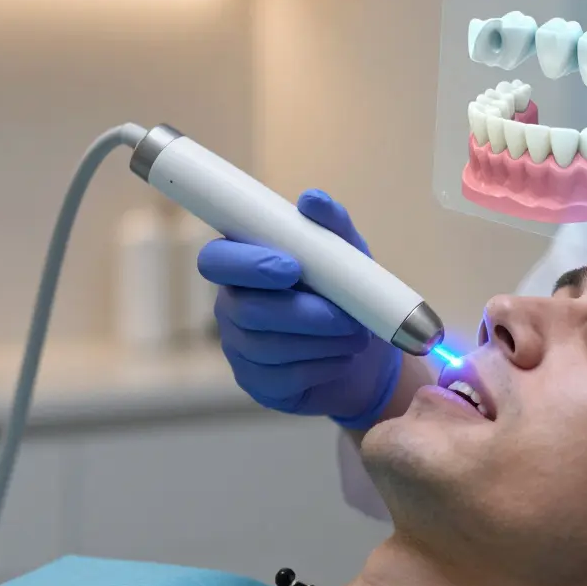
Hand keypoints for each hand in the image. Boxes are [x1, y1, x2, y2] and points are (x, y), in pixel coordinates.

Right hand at [197, 189, 402, 429]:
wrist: (371, 357)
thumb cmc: (348, 296)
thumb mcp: (350, 257)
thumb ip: (332, 226)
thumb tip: (312, 200)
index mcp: (245, 266)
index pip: (215, 260)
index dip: (246, 265)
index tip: (291, 268)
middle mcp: (233, 307)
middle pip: (244, 310)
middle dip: (301, 313)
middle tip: (345, 316)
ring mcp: (241, 349)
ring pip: (266, 347)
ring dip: (320, 341)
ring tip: (355, 335)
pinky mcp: (259, 384)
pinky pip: (283, 378)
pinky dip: (322, 367)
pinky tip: (342, 358)